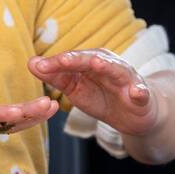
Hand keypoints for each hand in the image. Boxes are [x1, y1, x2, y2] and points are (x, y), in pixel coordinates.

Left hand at [28, 49, 163, 136]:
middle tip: (61, 60)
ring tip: (96, 63)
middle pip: (91, 60)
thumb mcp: (75, 88)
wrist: (132, 114)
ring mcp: (127, 78)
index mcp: (91, 61)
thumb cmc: (102, 96)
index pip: (71, 59)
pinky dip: (140, 91)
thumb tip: (32, 63)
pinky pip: (141, 92)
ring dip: (108, 66)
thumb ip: (56, 76)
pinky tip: (136, 93)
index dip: (55, 62)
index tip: (37, 66)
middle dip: (77, 59)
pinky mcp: (142, 94)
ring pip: (117, 70)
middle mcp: (109, 64)